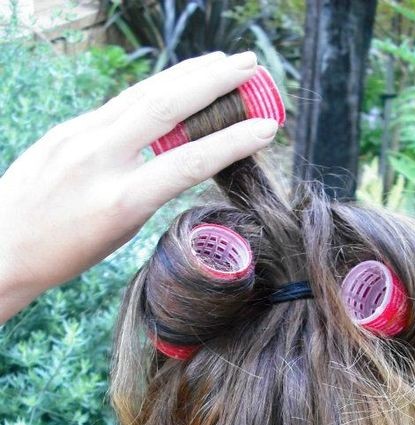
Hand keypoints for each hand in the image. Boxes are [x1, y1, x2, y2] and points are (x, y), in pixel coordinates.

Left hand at [0, 50, 277, 322]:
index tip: (267, 127)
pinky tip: (172, 84)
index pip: (188, 163)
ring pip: (141, 95)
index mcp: (118, 201)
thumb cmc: (64, 253)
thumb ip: (146, 188)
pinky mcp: (64, 129)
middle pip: (165, 106)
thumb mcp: (117, 233)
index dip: (233, 142)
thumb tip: (171, 150)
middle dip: (212, 81)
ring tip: (221, 62)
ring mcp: (77, 137)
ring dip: (185, 74)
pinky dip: (152, 90)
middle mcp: (98, 160)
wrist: (3, 246)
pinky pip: (117, 103)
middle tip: (250, 66)